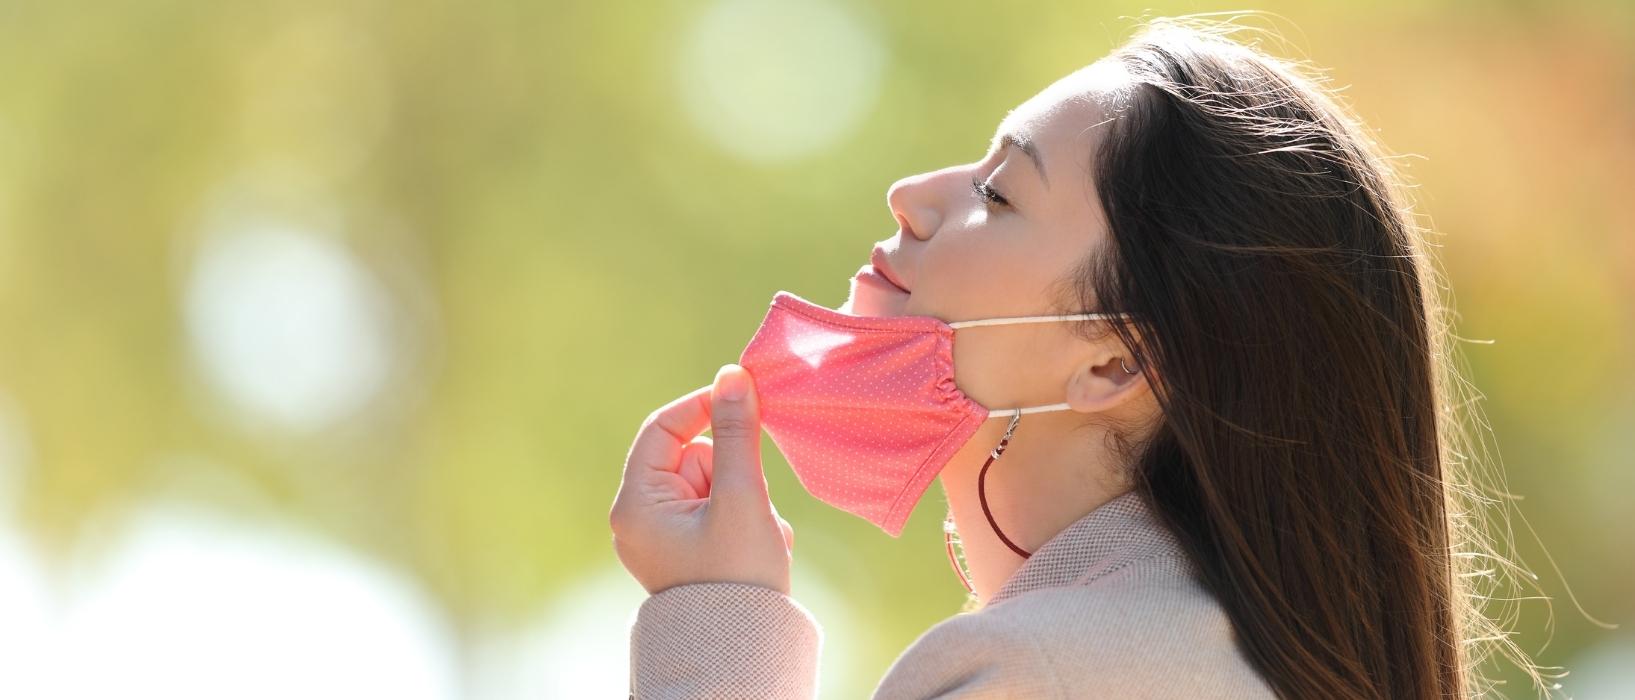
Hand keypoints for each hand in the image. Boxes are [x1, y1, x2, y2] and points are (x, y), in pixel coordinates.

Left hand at [610, 363, 794, 594]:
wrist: (745, 651)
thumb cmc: (737, 577)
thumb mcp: (742, 496)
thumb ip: (737, 433)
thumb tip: (733, 375)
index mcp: (636, 504)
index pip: (663, 428)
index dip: (703, 408)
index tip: (745, 401)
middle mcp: (639, 518)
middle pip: (693, 456)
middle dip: (733, 472)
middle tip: (752, 501)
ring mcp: (662, 537)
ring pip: (712, 483)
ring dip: (745, 498)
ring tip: (759, 534)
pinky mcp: (685, 550)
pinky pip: (717, 511)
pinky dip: (744, 519)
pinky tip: (759, 546)